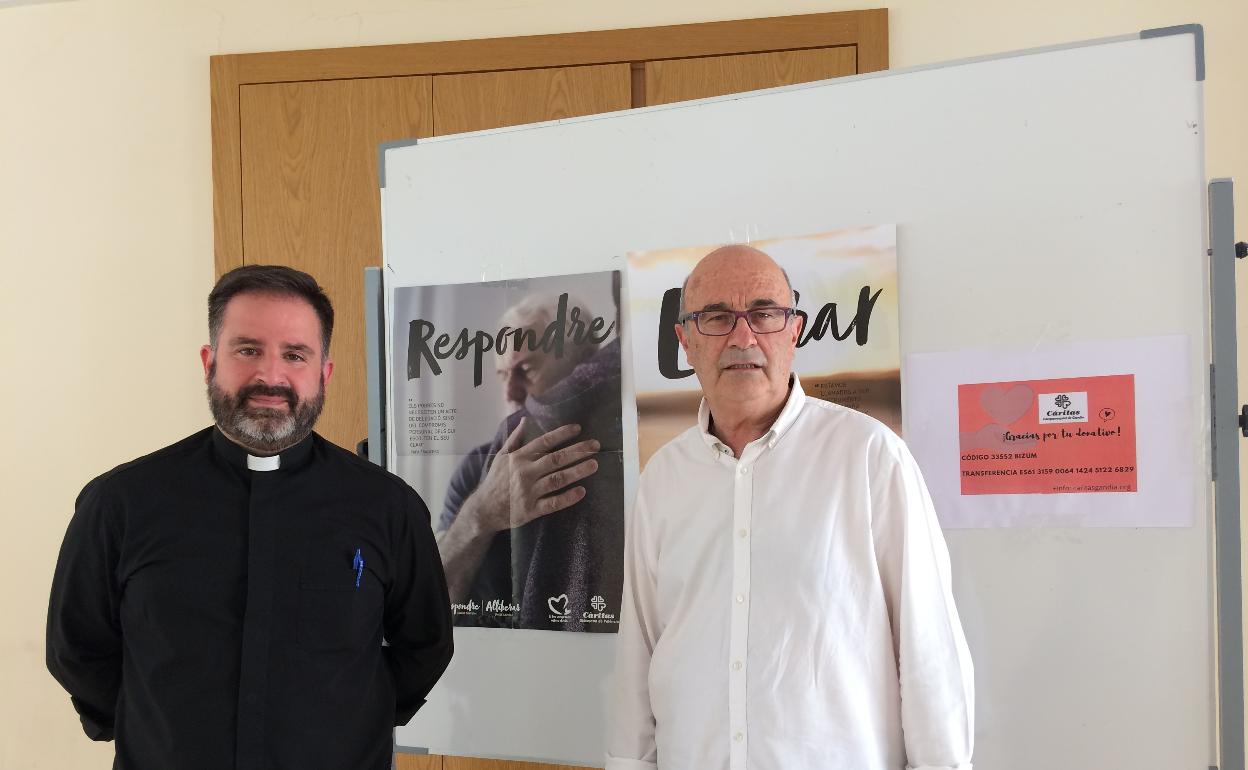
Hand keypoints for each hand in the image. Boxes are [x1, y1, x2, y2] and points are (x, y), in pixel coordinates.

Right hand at [466, 418, 600, 535]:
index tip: (578, 428)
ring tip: (594, 464)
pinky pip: (553, 503)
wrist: (484, 509)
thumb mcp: (501, 456)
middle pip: (555, 459)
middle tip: (595, 445)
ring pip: (557, 479)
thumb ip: (515, 438)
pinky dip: (568, 498)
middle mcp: (525, 473)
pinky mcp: (531, 510)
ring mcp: (529, 492)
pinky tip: (582, 491)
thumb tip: (526, 420)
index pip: (543, 442)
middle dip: (577, 451)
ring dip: (577, 471)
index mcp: (518, 458)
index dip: (561, 434)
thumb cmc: (496, 480)